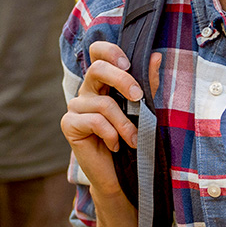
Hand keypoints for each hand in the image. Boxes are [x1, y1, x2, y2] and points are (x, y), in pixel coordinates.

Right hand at [62, 42, 161, 192]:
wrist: (119, 175)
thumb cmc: (131, 139)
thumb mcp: (143, 109)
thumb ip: (147, 84)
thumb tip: (156, 56)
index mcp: (102, 82)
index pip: (97, 51)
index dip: (110, 51)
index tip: (128, 64)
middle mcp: (86, 90)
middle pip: (97, 69)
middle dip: (122, 80)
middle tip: (138, 98)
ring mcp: (75, 106)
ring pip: (103, 104)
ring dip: (125, 124)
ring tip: (133, 139)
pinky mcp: (69, 124)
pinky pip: (95, 122)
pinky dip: (112, 135)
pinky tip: (115, 146)